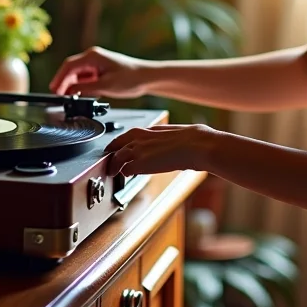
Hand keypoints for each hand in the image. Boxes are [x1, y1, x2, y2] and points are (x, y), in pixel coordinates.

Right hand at [49, 46, 150, 97]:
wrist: (147, 77)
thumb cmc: (131, 78)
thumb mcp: (105, 86)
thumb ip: (85, 88)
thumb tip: (69, 91)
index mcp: (92, 56)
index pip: (69, 66)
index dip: (59, 79)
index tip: (54, 90)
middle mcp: (93, 57)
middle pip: (71, 69)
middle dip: (63, 83)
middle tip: (59, 96)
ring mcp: (96, 63)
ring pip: (77, 74)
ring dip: (72, 85)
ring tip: (70, 97)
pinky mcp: (100, 69)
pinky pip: (85, 77)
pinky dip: (81, 85)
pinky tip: (82, 94)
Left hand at [106, 124, 220, 175]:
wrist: (196, 145)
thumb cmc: (192, 138)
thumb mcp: (173, 132)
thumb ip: (162, 135)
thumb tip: (163, 140)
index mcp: (148, 129)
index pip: (126, 136)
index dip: (121, 144)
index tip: (119, 149)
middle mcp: (140, 138)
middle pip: (117, 145)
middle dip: (112, 153)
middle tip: (110, 160)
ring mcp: (138, 150)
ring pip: (117, 158)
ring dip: (114, 166)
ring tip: (113, 172)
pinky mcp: (140, 164)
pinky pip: (125, 170)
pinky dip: (124, 173)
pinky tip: (126, 177)